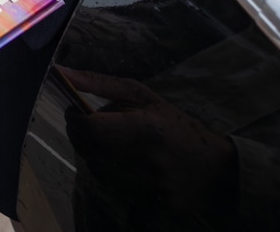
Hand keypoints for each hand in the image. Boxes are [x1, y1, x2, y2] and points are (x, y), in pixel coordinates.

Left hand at [60, 69, 234, 216]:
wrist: (217, 168)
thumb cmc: (176, 126)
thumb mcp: (144, 97)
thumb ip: (101, 84)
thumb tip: (61, 73)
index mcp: (145, 126)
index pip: (92, 128)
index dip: (74, 121)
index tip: (74, 113)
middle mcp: (148, 158)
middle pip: (91, 151)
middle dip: (82, 136)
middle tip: (91, 127)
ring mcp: (153, 186)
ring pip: (101, 170)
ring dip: (100, 156)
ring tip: (118, 147)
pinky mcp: (158, 206)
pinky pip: (120, 191)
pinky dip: (118, 179)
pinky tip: (134, 171)